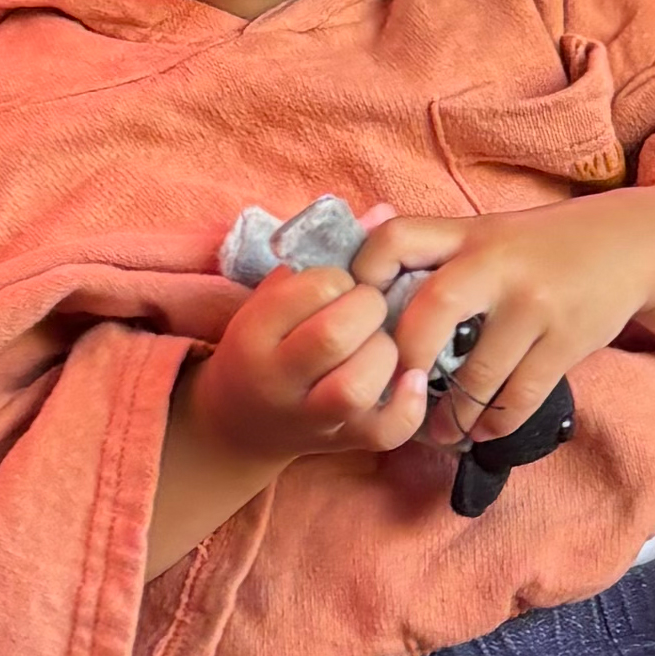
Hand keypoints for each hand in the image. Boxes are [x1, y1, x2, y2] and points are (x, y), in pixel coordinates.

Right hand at [181, 249, 448, 471]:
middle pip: (333, 336)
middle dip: (367, 309)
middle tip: (371, 307)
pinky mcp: (344, 442)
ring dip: (384, 354)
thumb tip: (383, 214)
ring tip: (383, 342)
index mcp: (254, 332)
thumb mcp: (273, 298)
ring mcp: (310, 416)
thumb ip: (322, 257)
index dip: (340, 277)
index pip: (310, 288)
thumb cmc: (266, 344)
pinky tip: (413, 378)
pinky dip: (409, 404)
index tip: (342, 284)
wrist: (241, 424)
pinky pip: (385, 431)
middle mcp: (277, 378)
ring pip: (354, 387)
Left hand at [361, 197, 654, 457]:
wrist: (630, 247)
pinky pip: (518, 397)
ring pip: (477, 373)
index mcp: (468, 233)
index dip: (363, 275)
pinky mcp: (567, 341)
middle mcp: (498, 265)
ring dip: (452, 413)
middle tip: (396, 391)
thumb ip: (435, 254)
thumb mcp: (488, 233)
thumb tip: (365, 290)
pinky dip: (493, 422)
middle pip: (432, 310)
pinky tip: (482, 428)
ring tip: (440, 429)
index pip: (395, 239)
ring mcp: (535, 305)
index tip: (358, 317)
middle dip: (406, 360)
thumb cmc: (540, 248)